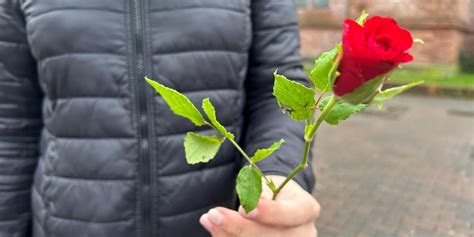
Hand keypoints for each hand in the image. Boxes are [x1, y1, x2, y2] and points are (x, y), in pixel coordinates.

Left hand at [199, 175, 319, 236]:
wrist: (277, 203)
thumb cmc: (271, 190)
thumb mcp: (268, 183)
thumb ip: (256, 192)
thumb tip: (245, 204)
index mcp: (307, 209)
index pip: (291, 214)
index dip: (268, 213)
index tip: (243, 208)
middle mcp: (304, 232)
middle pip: (272, 236)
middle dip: (240, 227)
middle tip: (213, 214)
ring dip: (229, 235)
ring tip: (209, 219)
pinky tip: (215, 230)